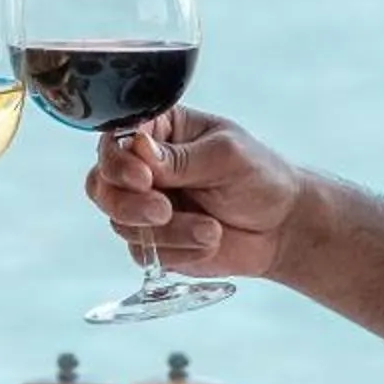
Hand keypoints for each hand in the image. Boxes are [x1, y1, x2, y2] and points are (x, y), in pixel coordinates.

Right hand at [83, 106, 306, 278]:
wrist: (281, 228)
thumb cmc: (259, 177)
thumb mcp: (227, 156)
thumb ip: (181, 157)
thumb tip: (139, 150)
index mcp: (159, 131)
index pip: (116, 139)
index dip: (119, 161)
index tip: (144, 179)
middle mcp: (143, 168)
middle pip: (102, 183)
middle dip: (129, 203)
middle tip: (163, 211)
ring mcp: (144, 206)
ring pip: (120, 222)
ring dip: (167, 231)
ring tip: (210, 230)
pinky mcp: (153, 243)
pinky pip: (142, 252)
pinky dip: (177, 251)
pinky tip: (210, 242)